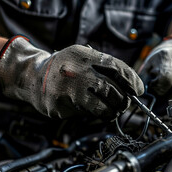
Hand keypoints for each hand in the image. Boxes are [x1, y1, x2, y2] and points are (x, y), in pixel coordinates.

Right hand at [0, 35, 143, 119]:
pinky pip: (87, 114)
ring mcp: (68, 90)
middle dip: (124, 100)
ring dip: (113, 111)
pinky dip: (96, 114)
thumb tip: (133, 85)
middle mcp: (76, 72)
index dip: (131, 81)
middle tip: (126, 103)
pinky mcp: (61, 107)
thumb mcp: (84, 57)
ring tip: (113, 109)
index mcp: (84, 56)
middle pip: (112, 90)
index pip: (116, 68)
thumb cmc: (66, 67)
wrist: (32, 76)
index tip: (139, 90)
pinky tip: (95, 110)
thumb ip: (106, 66)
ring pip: (102, 107)